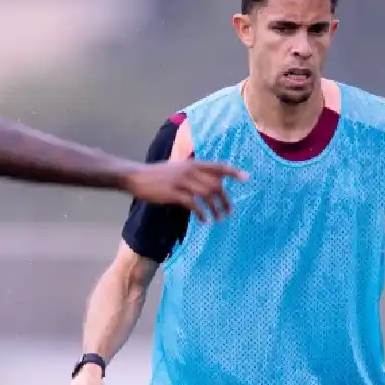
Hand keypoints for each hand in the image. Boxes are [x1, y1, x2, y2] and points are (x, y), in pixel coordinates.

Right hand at [124, 161, 248, 222]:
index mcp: (192, 163)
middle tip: (229, 211)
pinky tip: (204, 220)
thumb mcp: (177, 167)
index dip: (233, 172)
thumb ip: (193, 171)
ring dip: (215, 209)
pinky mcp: (174, 193)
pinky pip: (193, 204)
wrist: (137, 176)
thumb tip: (209, 179)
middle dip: (225, 199)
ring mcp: (182, 181)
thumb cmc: (157, 174)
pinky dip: (201, 213)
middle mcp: (190, 170)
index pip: (218, 166)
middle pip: (215, 184)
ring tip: (218, 219)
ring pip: (207, 195)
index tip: (247, 178)